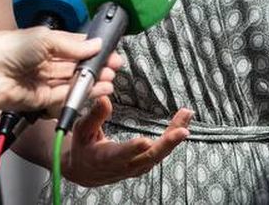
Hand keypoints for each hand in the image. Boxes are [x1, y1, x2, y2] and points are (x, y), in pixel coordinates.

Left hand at [0, 28, 120, 123]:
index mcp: (45, 43)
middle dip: (94, 67)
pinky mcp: (41, 99)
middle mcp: (45, 62)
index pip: (74, 46)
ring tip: (110, 80)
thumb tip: (94, 45)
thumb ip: (73, 45)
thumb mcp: (46, 38)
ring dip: (92, 81)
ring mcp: (43, 81)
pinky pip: (65, 96)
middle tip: (113, 67)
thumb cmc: (9, 47)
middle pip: (75, 66)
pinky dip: (82, 93)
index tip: (109, 52)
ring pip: (72, 82)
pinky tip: (97, 88)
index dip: (92, 49)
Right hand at [63, 96, 191, 187]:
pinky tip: (182, 124)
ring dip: (174, 136)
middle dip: (167, 143)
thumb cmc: (83, 147)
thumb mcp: (82, 130)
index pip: (121, 154)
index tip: (145, 142)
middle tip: (182, 130)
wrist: (86, 170)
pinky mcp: (144, 164)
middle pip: (149, 157)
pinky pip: (161, 152)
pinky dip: (172, 138)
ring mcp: (136, 167)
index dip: (133, 149)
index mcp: (105, 158)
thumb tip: (104, 98)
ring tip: (186, 115)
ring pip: (159, 154)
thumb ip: (94, 116)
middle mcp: (124, 166)